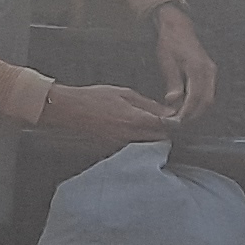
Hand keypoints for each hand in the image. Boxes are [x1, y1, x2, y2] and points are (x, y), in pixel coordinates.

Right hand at [39, 81, 179, 142]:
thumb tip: (169, 112)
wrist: (68, 110)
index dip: (174, 124)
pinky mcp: (113, 150)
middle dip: (166, 133)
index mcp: (135, 120)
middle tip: (164, 124)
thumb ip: (149, 105)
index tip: (176, 120)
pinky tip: (134, 134)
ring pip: (147, 147)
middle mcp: (130, 136)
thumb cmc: (94, 98)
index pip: (165, 128)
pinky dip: (138, 143)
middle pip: (159, 140)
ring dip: (152, 139)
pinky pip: (133, 149)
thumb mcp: (124, 94)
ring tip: (148, 128)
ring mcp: (121, 145)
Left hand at [148, 4, 216, 121]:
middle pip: (206, 101)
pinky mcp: (209, 73)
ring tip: (180, 117)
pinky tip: (185, 106)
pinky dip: (198, 102)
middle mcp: (209, 72)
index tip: (176, 122)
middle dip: (193, 115)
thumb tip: (173, 101)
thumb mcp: (167, 62)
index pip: (195, 98)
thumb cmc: (170, 43)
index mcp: (198, 68)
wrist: (178, 27)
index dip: (187, 112)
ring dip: (196, 110)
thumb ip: (173, 82)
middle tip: (178, 124)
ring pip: (208, 98)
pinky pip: (207, 92)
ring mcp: (211, 72)